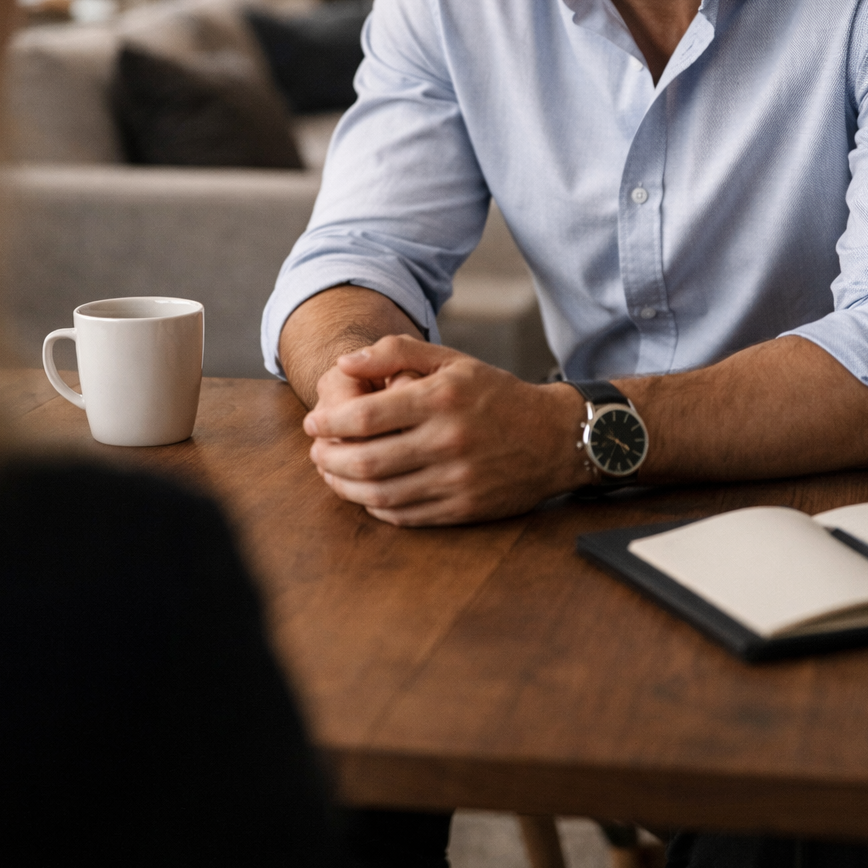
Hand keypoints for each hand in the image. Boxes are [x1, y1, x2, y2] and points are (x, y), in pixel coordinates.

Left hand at [304, 334, 587, 525]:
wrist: (555, 437)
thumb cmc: (497, 395)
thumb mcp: (452, 361)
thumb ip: (396, 353)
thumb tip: (344, 363)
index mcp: (441, 399)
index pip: (365, 416)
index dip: (328, 422)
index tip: (313, 422)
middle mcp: (448, 441)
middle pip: (366, 460)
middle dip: (328, 459)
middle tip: (316, 452)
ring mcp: (456, 479)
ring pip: (380, 493)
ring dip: (344, 487)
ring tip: (332, 473)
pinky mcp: (463, 508)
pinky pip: (405, 515)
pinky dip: (375, 506)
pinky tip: (365, 493)